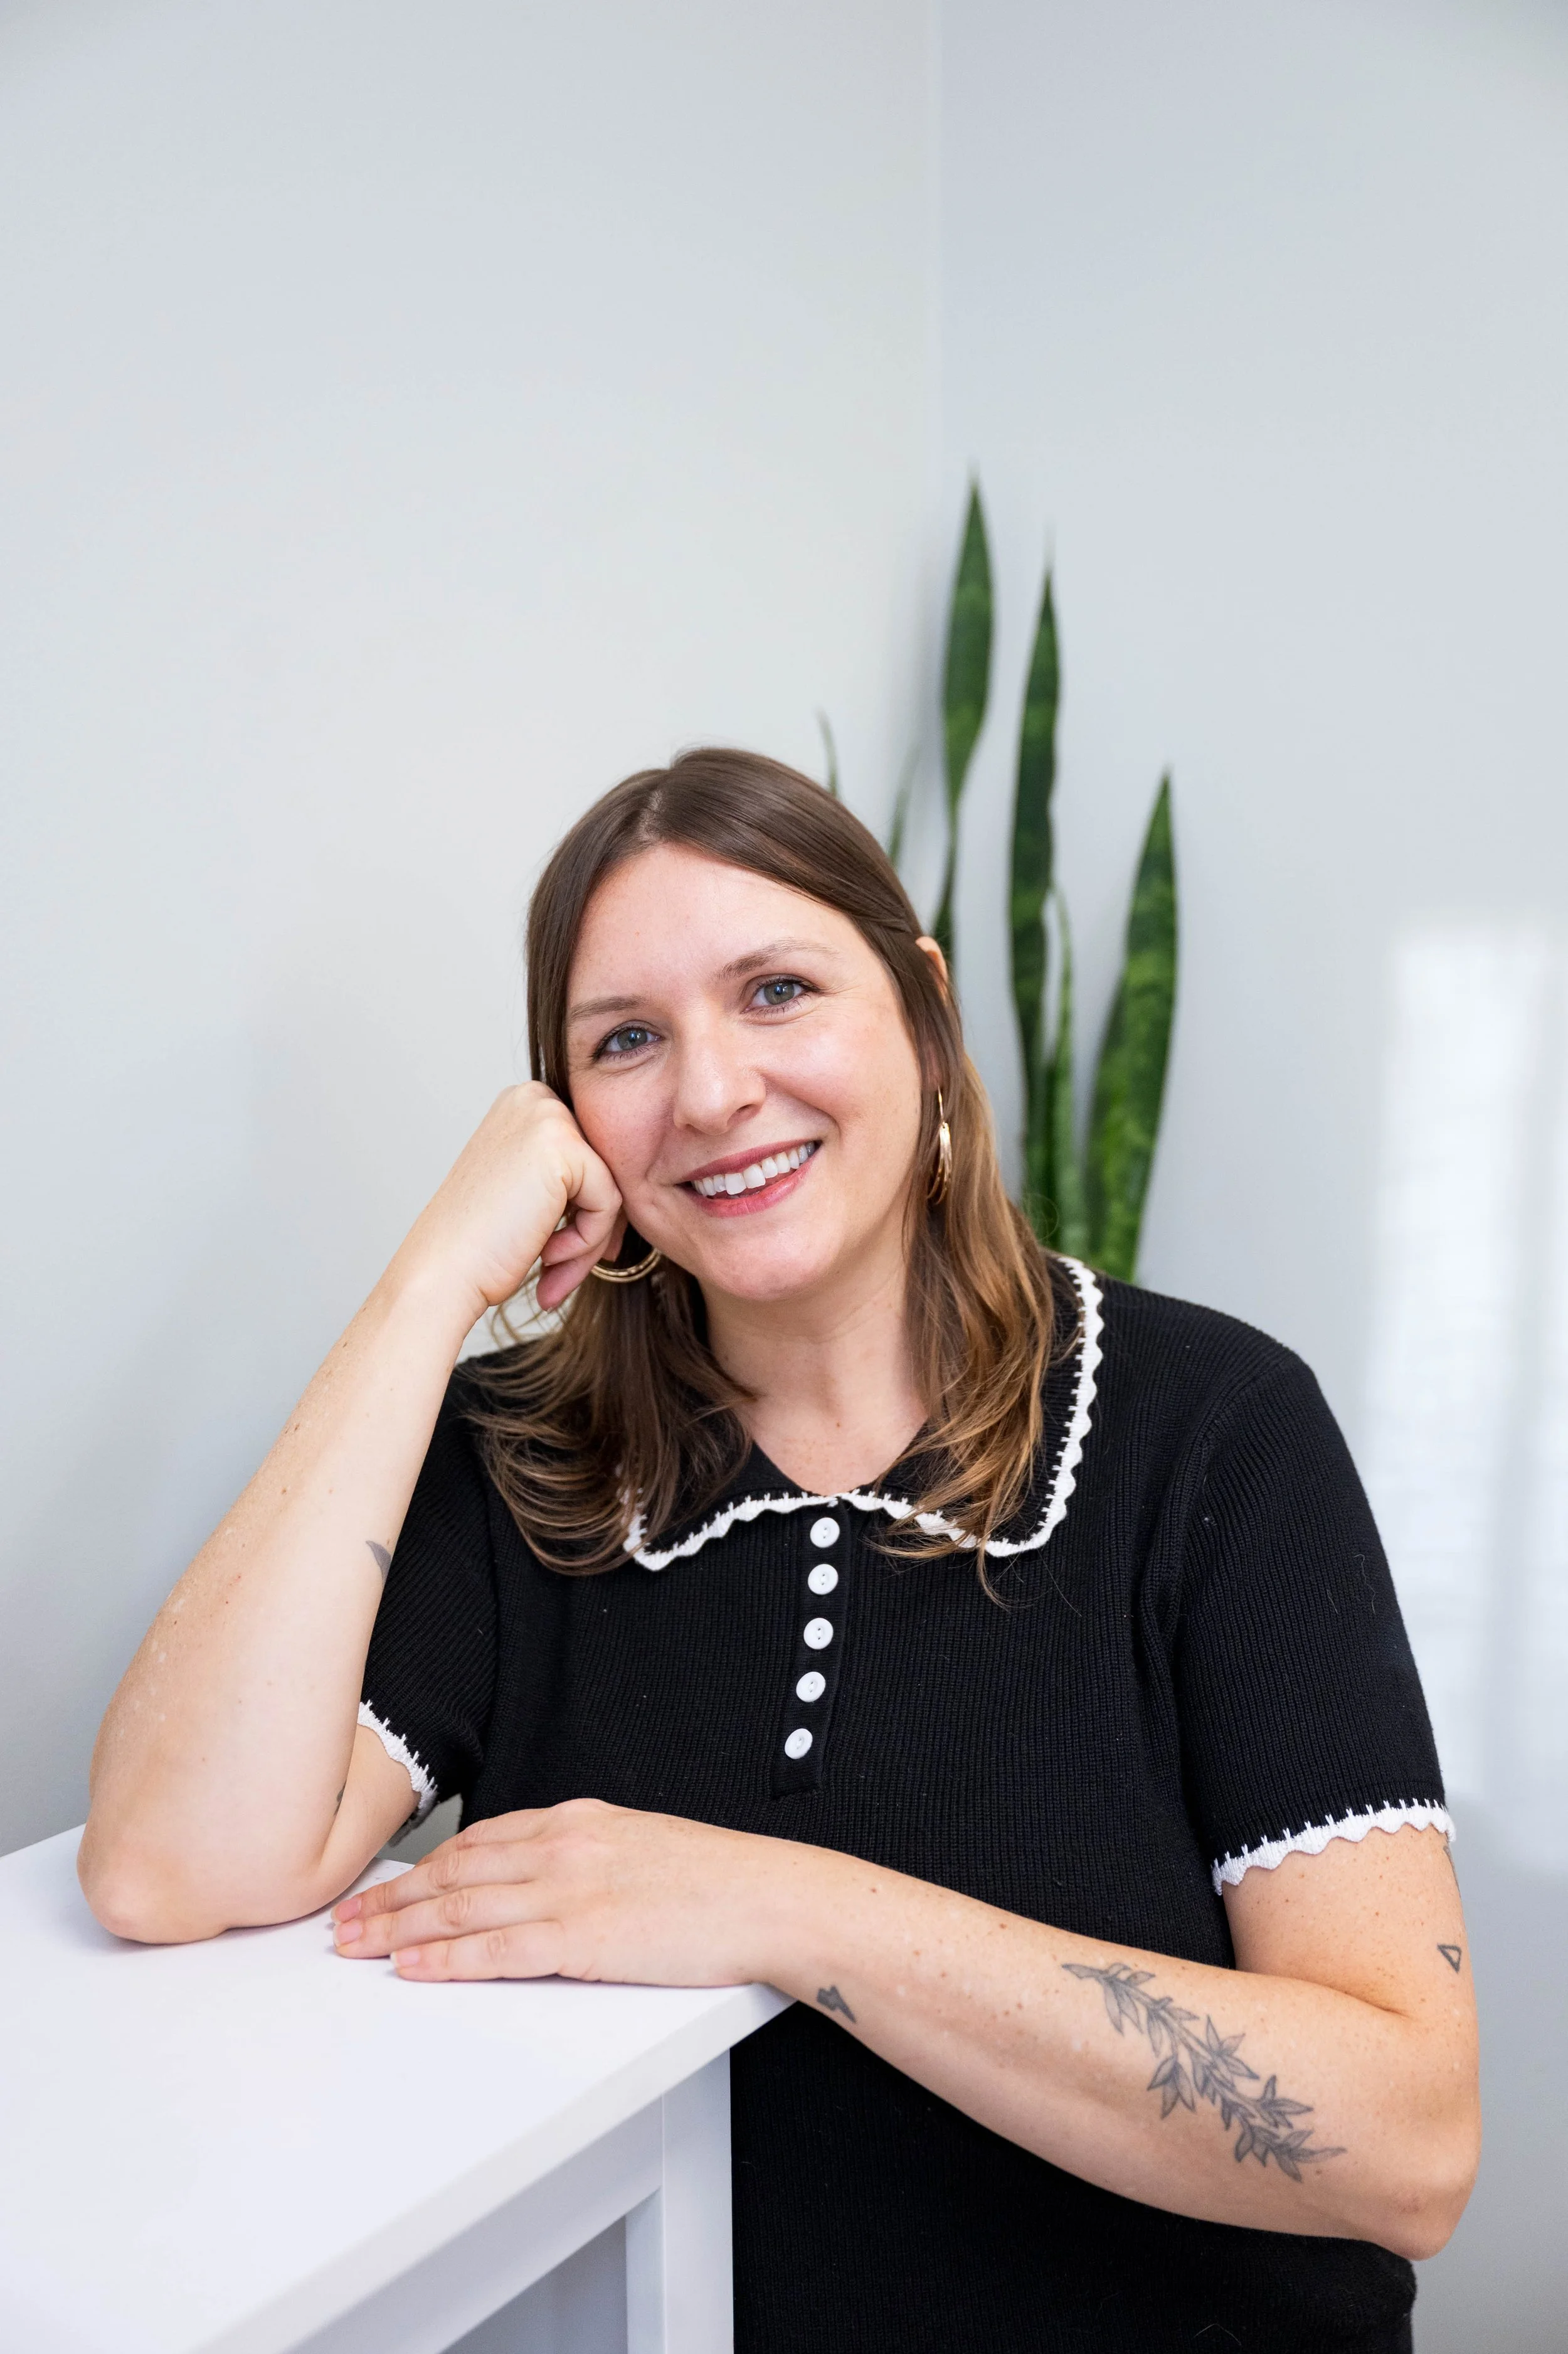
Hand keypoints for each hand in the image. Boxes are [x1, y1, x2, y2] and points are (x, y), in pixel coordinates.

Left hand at [331, 1799, 803, 1983]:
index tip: (385, 1885)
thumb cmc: (715, 1881)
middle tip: (343, 1920)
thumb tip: (542, 1879)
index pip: (478, 1841)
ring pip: (461, 1909)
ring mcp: (570, 1890)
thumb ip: (585, 1857)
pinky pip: (496, 1951)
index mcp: (577, 1821)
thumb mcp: (640, 1846)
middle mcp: (563, 1847)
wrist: (767, 1896)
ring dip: (399, 1929)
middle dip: (391, 1899)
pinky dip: (445, 1960)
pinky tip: (411, 1968)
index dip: (423, 1867)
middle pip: (455, 1873)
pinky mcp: (583, 1938)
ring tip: (355, 1946)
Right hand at [396, 1082, 624, 1317]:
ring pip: (611, 1186)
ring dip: (589, 1239)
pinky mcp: (564, 1147)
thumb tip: (625, 1191)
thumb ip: (569, 1177)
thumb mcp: (526, 1192)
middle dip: (592, 1226)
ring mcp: (548, 1116)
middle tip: (562, 1269)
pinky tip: (548, 1255)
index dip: (587, 1208)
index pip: (589, 1155)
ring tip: (552, 1267)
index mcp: (524, 1103)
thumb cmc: (478, 1244)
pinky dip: (588, 1240)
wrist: (442, 1271)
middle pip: (604, 1167)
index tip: (568, 1251)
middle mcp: (534, 1097)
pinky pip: (610, 1202)